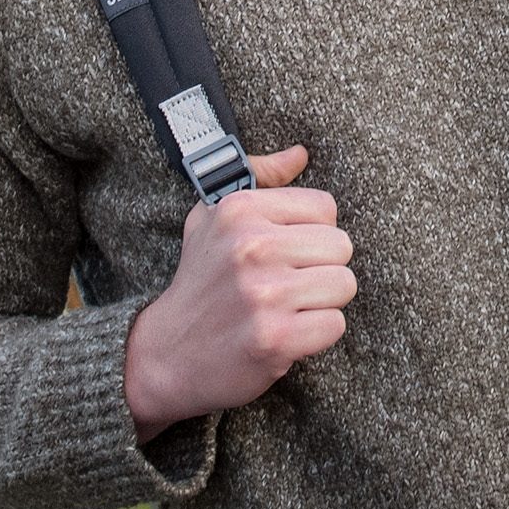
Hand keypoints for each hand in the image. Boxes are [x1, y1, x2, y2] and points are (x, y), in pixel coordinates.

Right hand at [122, 146, 352, 438]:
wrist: (165, 354)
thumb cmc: (200, 282)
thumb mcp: (212, 219)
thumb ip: (258, 178)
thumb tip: (300, 154)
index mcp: (239, 210)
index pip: (324, 207)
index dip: (310, 233)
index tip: (284, 253)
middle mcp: (250, 246)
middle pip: (341, 246)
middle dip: (320, 268)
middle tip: (286, 285)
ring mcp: (263, 294)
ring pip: (343, 284)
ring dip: (321, 302)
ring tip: (287, 309)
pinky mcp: (274, 338)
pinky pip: (335, 324)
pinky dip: (316, 334)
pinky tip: (286, 334)